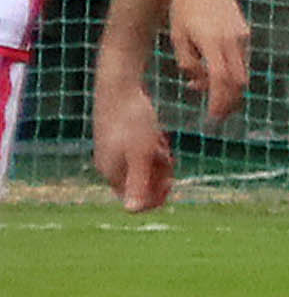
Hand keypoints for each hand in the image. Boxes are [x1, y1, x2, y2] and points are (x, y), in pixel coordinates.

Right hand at [91, 76, 171, 211]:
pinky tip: (158, 135)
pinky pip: (144, 153)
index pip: (136, 203)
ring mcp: (115, 151)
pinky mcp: (122, 138)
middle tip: (165, 154)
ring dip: (159, 160)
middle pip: (143, 186)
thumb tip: (132, 212)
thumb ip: (138, 182)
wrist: (121, 85)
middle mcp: (110, 165)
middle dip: (160, 174)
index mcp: (112, 173)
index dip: (157, 197)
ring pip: (146, 168)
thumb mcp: (142, 153)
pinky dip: (155, 147)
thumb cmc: (133, 120)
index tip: (170, 178)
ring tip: (159, 142)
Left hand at [167, 0, 251, 121]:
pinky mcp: (244, 33)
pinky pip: (242, 61)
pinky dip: (231, 73)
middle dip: (229, 101)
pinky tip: (214, 72)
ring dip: (229, 88)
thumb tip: (196, 82)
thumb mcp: (177, 36)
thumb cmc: (183, 5)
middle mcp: (234, 42)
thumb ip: (187, 62)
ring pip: (243, 73)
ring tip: (209, 92)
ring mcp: (243, 37)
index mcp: (214, 42)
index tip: (212, 116)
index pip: (223, 80)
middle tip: (216, 113)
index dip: (219, 102)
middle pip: (239, 82)